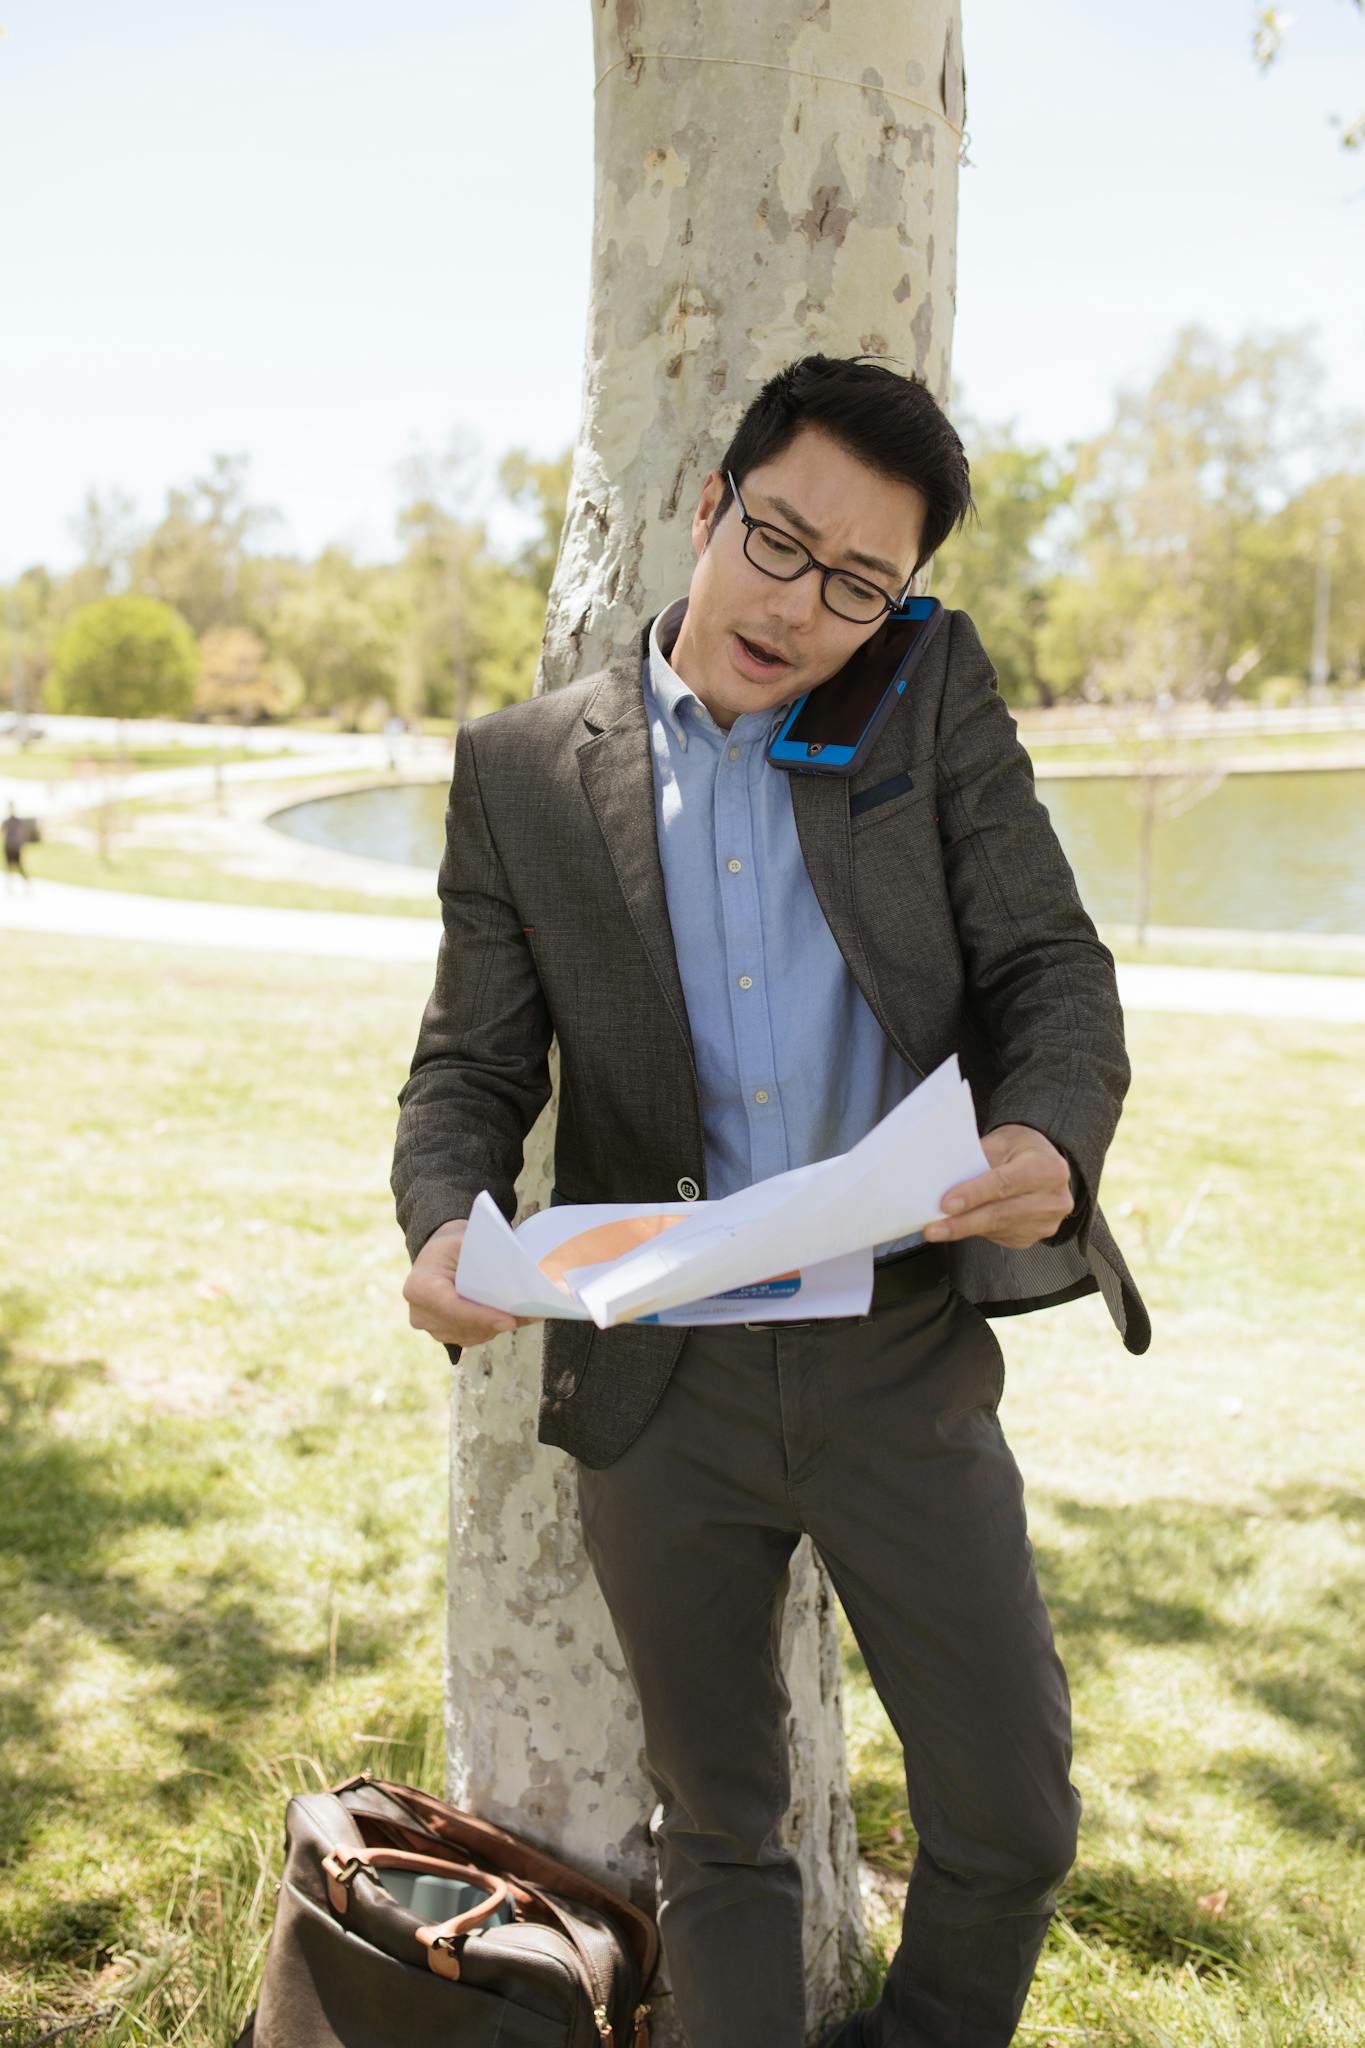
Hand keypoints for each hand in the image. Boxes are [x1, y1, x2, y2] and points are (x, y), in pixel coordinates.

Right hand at [402, 1219, 539, 1349]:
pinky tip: (511, 1318)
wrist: (437, 1257)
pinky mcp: (444, 1334)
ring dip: (498, 1327)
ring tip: (525, 1315)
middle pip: (464, 1325)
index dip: (480, 1316)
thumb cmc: (450, 1246)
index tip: (509, 1320)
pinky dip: (492, 1329)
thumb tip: (518, 1274)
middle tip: (531, 1315)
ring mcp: (431, 1328)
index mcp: (419, 1287)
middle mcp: (420, 1313)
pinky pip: (473, 1337)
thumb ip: (484, 1259)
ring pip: (472, 1335)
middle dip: (497, 1322)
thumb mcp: (462, 1242)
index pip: (451, 1307)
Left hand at [925, 1125, 1073, 1250]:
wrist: (1047, 1164)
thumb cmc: (1021, 1149)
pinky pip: (1002, 1236)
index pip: (1004, 1183)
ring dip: (965, 1229)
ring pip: (999, 1229)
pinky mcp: (1037, 1235)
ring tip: (938, 1228)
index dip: (973, 1195)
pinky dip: (979, 1231)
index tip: (946, 1204)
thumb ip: (977, 1160)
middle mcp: (1053, 1197)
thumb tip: (943, 1180)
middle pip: (1000, 1214)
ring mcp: (1047, 1221)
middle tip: (933, 1229)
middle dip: (962, 1223)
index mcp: (1047, 1168)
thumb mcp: (1002, 1141)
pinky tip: (965, 1224)